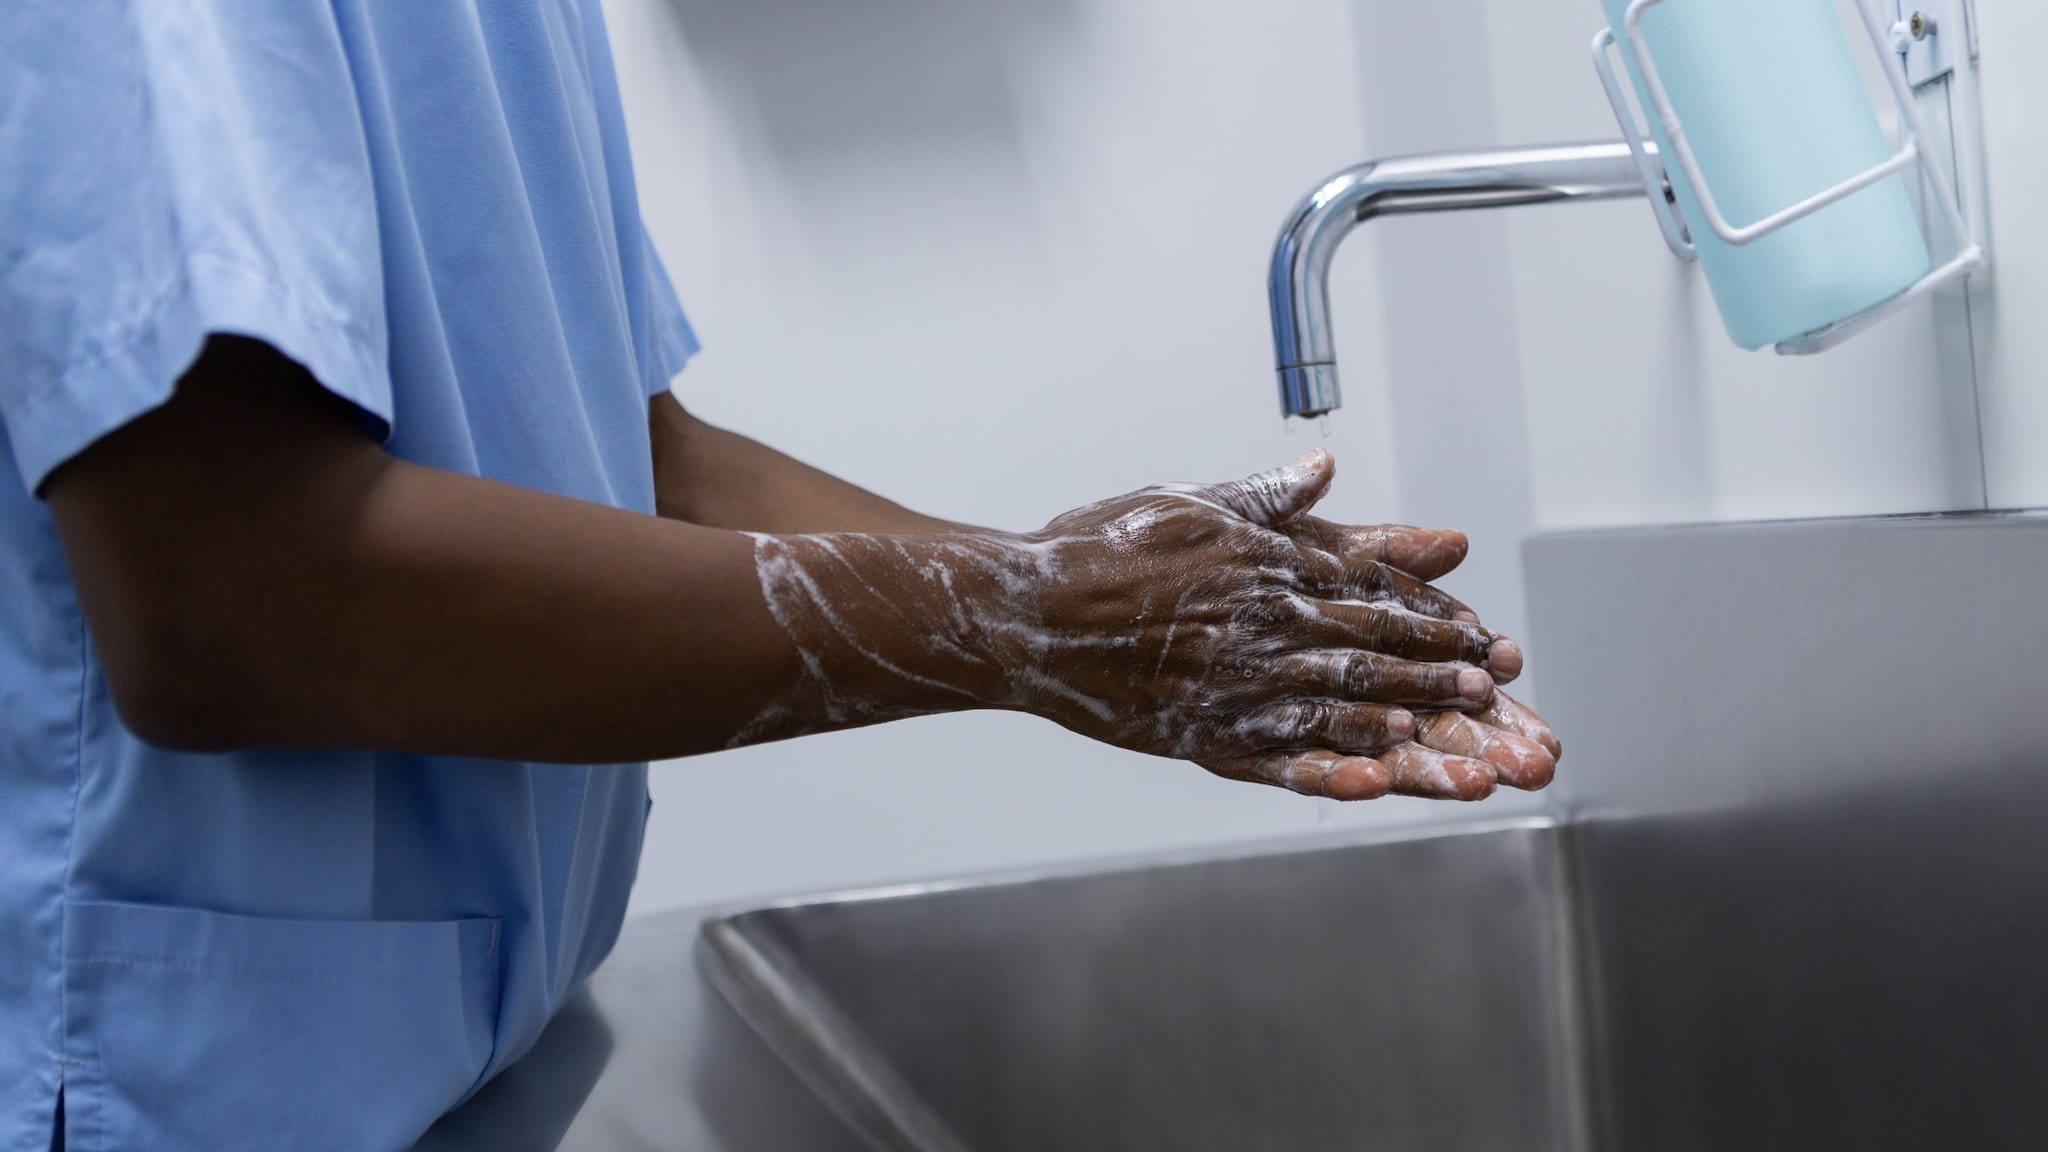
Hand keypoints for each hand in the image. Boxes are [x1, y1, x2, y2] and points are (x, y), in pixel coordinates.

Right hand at [742, 451, 1547, 798]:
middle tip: (1495, 691)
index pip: (1362, 589)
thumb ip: (1260, 495)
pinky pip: (1269, 754)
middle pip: (1361, 647)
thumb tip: (1322, 470)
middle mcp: (1250, 622)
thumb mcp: (1184, 500)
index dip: (1427, 614)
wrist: (1020, 607)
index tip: (1480, 631)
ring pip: (1329, 702)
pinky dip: (1326, 767)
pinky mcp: (1193, 729)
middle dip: (1434, 672)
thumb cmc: (1096, 546)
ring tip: (1460, 741)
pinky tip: (1371, 782)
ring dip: (1402, 722)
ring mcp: (1224, 680)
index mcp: (1255, 563)